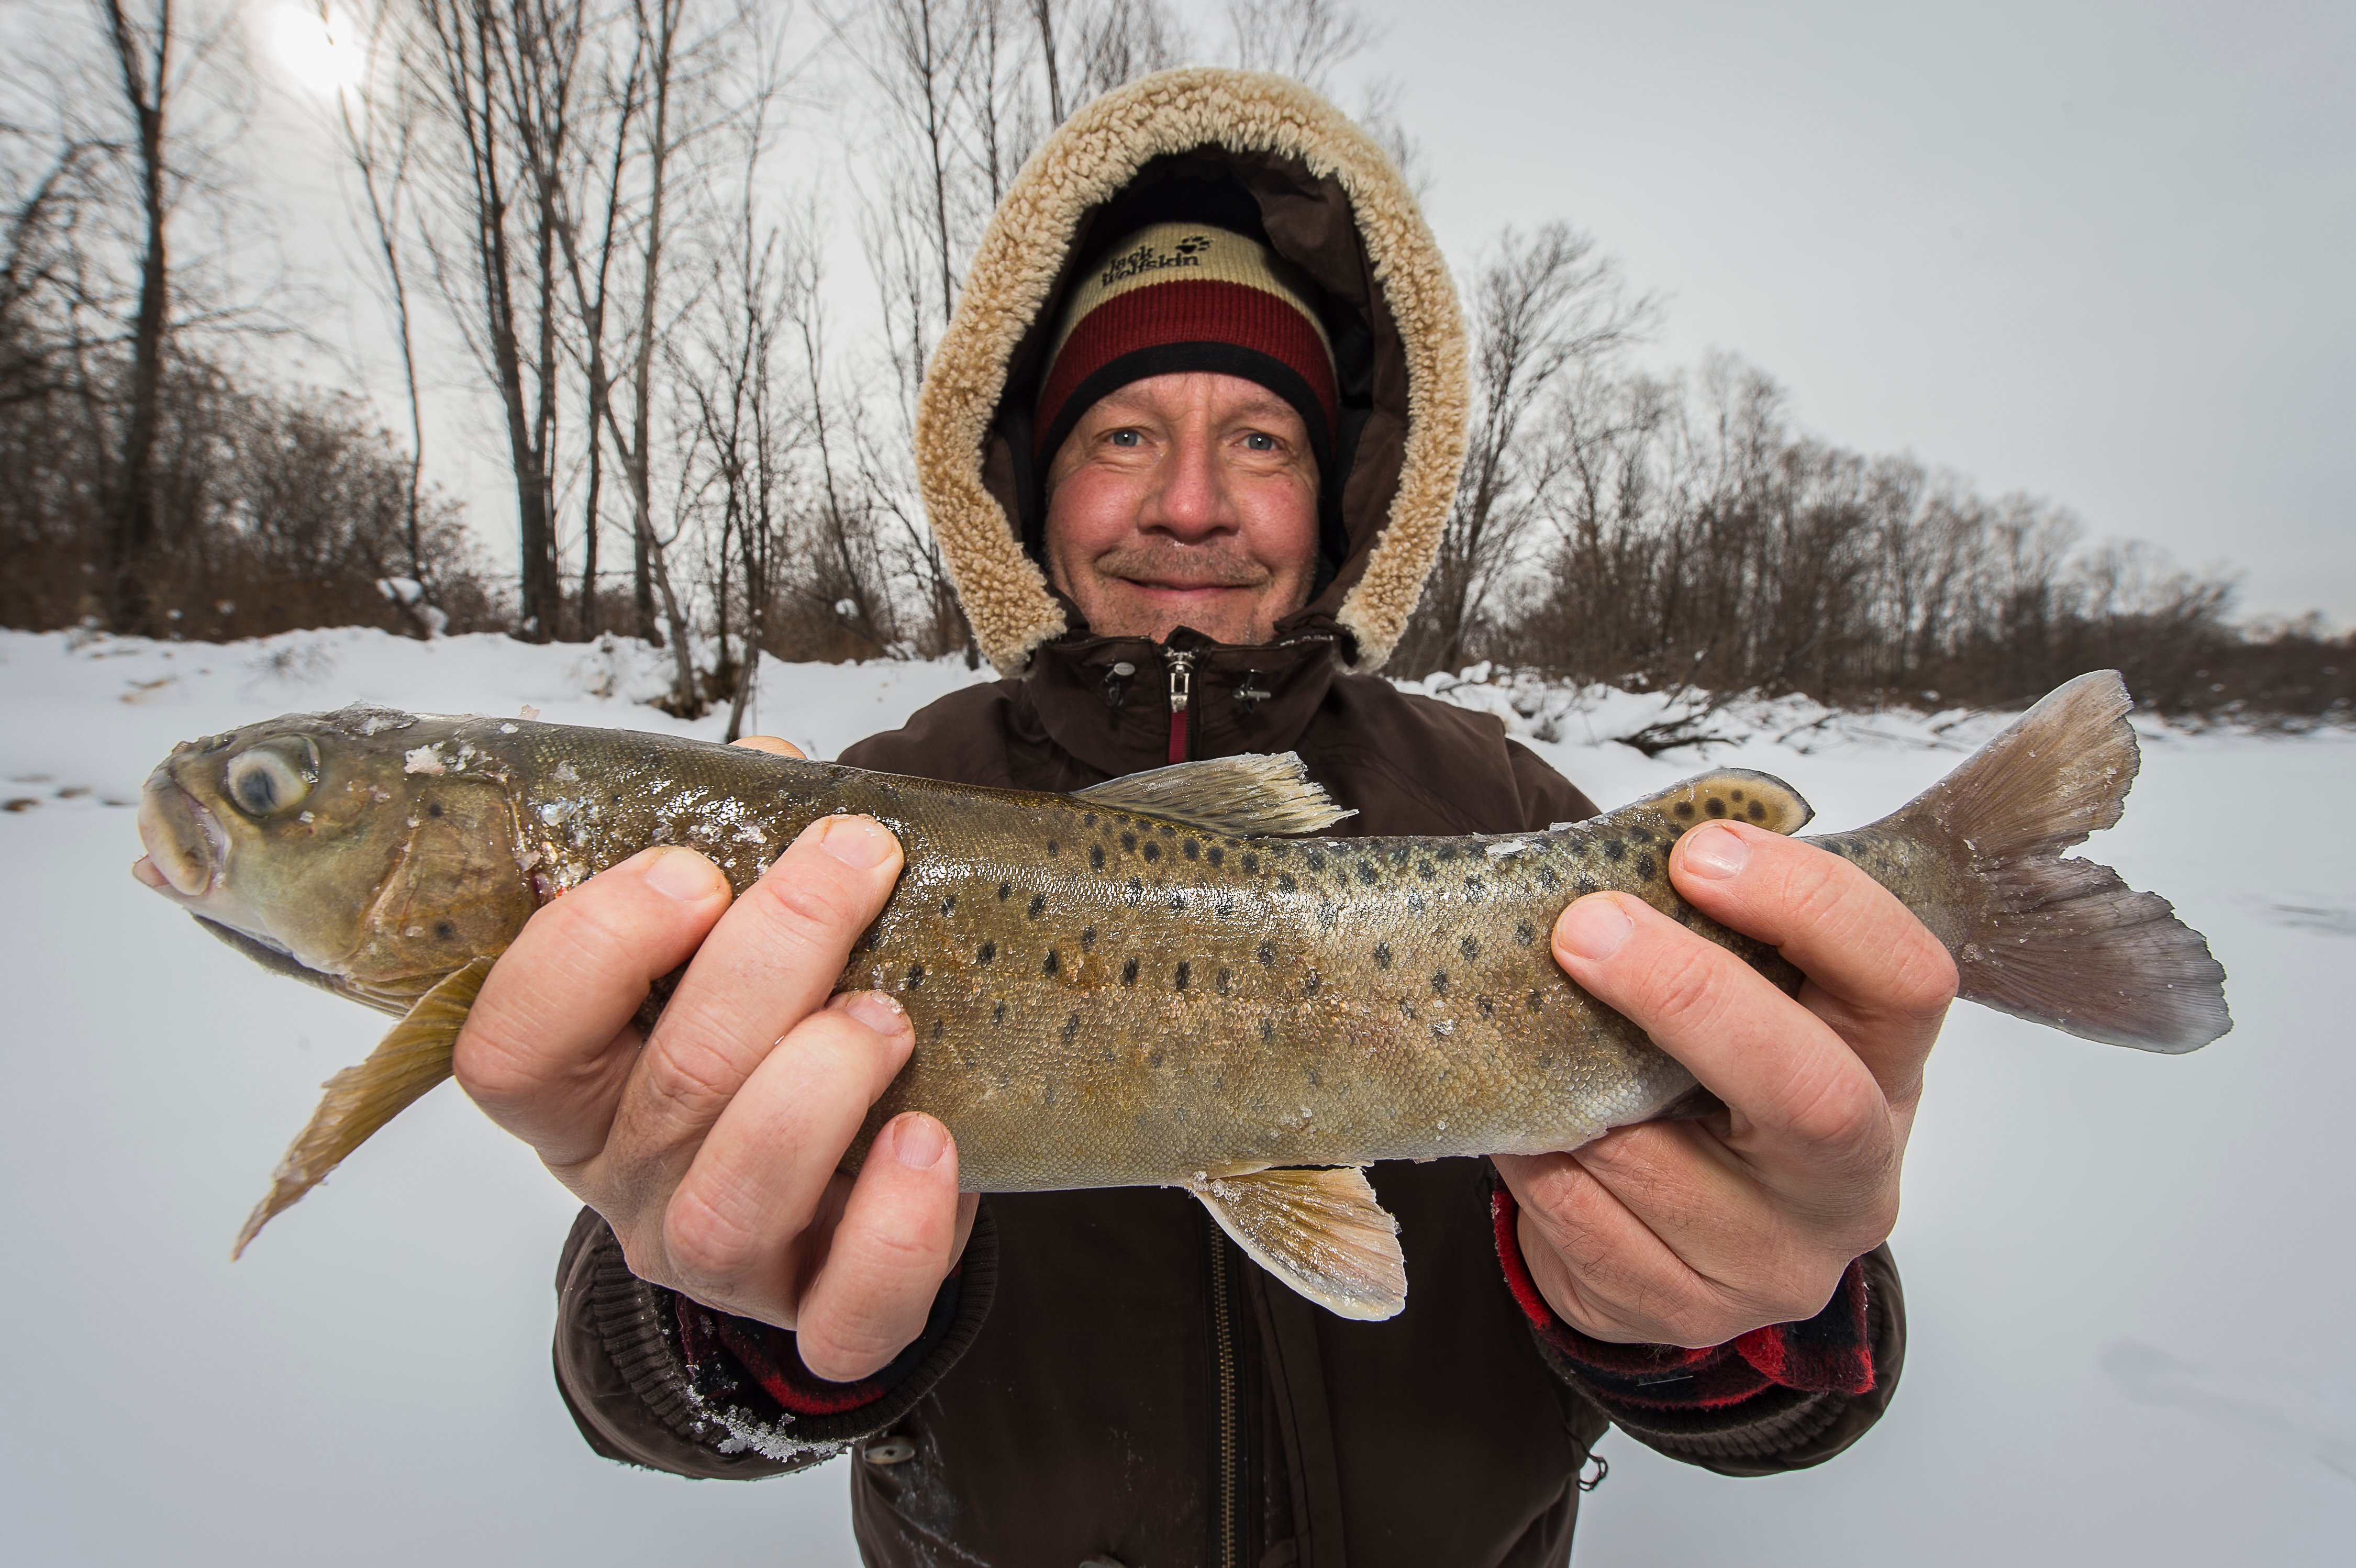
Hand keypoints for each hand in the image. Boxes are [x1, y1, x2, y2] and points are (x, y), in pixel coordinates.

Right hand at [453, 736, 977, 1381]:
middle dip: (773, 956)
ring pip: (732, 1202)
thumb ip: (735, 851)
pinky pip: (845, 1319)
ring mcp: (716, 1257)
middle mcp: (626, 1181)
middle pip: (667, 1086)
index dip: (590, 949)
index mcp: (575, 1088)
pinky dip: (896, 1232)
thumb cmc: (766, 1028)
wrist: (833, 1167)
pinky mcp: (818, 1317)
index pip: (509, 1047)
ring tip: (888, 1014)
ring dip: (818, 1088)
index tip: (692, 870)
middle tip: (856, 865)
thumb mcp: (726, 939)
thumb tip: (775, 775)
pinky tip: (931, 1141)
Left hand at [1493, 820, 1954, 1347]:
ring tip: (1529, 1041)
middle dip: (1688, 996)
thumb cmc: (1708, 1084)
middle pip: (1808, 1090)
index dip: (1811, 904)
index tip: (1698, 852)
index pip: (1905, 979)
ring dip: (1568, 1087)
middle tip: (1585, 928)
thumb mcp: (1748, 1003)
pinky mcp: (1686, 1309)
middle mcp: (1854, 1176)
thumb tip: (1630, 843)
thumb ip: (1716, 932)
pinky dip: (1535, 1157)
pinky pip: (1579, 1218)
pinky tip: (1528, 1124)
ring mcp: (1777, 1259)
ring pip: (1653, 1159)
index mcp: (1885, 1070)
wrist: (1684, 1240)